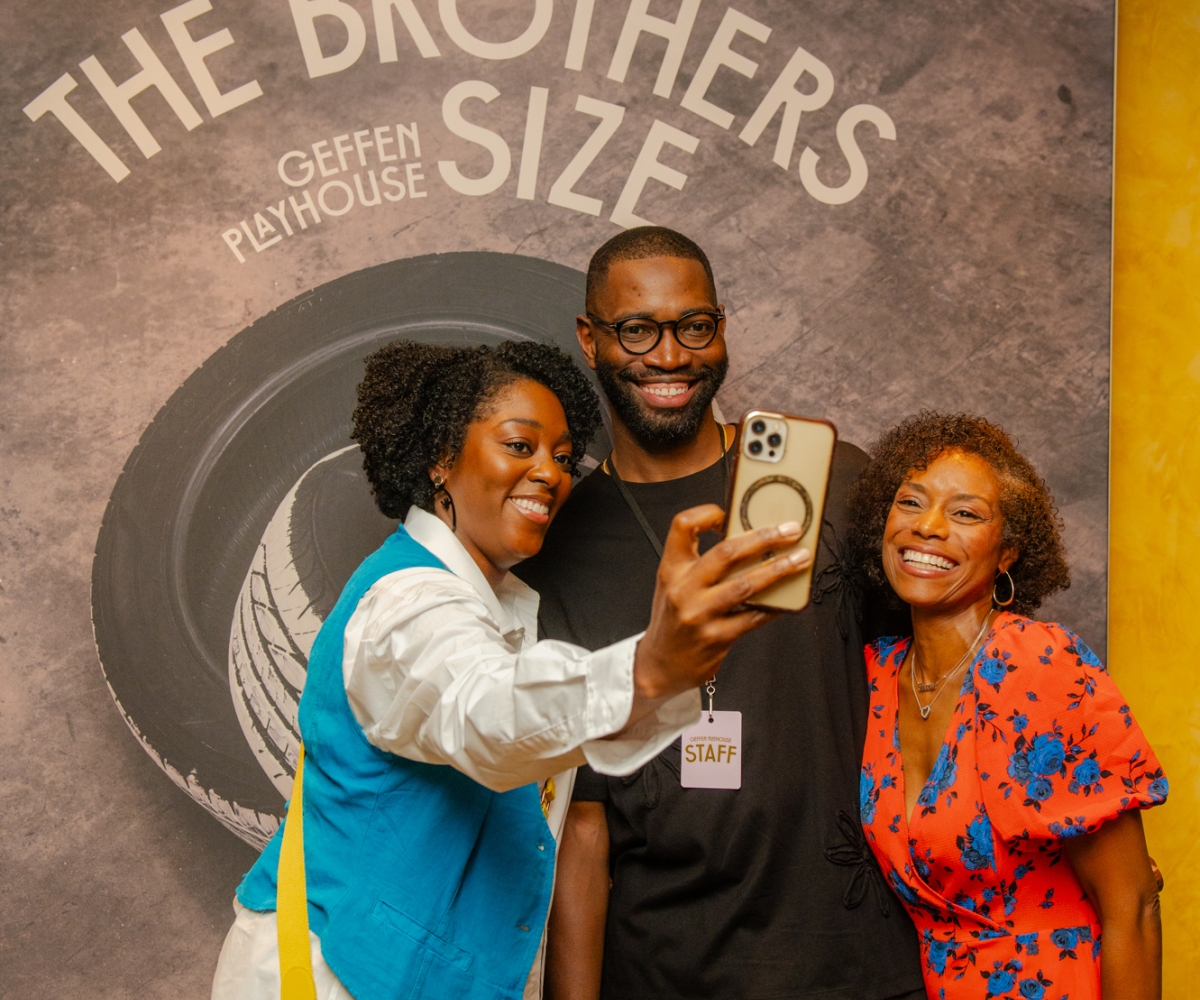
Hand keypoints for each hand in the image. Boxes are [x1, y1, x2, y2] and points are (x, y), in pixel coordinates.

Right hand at [633, 504, 810, 699]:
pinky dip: (775, 605)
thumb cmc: (673, 619)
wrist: (660, 664)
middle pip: (726, 552)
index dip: (707, 514)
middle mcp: (683, 589)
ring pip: (746, 584)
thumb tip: (747, 539)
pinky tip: (789, 598)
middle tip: (790, 530)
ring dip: (779, 569)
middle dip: (764, 538)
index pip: (683, 526)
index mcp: (671, 569)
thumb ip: (699, 562)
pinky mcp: (717, 638)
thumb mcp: (674, 583)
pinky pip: (754, 617)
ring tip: (800, 559)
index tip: (730, 514)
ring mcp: (700, 614)